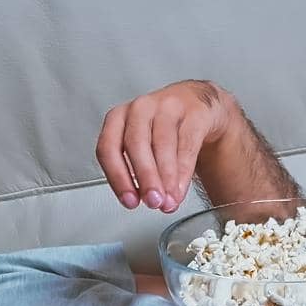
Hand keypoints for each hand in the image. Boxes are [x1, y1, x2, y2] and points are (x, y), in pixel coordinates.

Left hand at [97, 80, 234, 212]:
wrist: (197, 104)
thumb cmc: (162, 130)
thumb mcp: (141, 146)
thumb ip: (136, 172)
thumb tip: (143, 199)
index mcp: (118, 118)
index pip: (108, 147)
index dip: (117, 177)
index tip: (130, 201)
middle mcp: (140, 108)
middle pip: (136, 143)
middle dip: (145, 177)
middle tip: (152, 201)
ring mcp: (167, 106)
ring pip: (163, 143)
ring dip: (166, 177)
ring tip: (168, 201)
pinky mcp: (194, 112)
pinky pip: (187, 143)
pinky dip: (184, 171)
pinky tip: (181, 188)